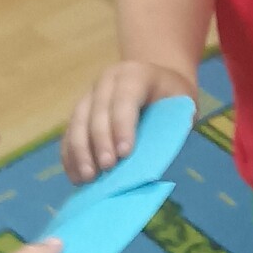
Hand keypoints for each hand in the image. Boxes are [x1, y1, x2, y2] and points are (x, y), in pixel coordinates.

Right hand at [62, 62, 194, 184]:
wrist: (157, 81)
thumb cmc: (173, 98)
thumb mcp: (183, 105)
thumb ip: (172, 126)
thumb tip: (154, 159)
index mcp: (134, 75)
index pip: (124, 99)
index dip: (122, 126)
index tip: (124, 153)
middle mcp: (107, 81)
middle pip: (97, 112)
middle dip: (100, 142)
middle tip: (107, 168)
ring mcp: (90, 95)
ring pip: (77, 122)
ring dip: (80, 151)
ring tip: (88, 177)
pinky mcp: (80, 111)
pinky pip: (69, 133)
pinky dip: (71, 156)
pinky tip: (77, 176)